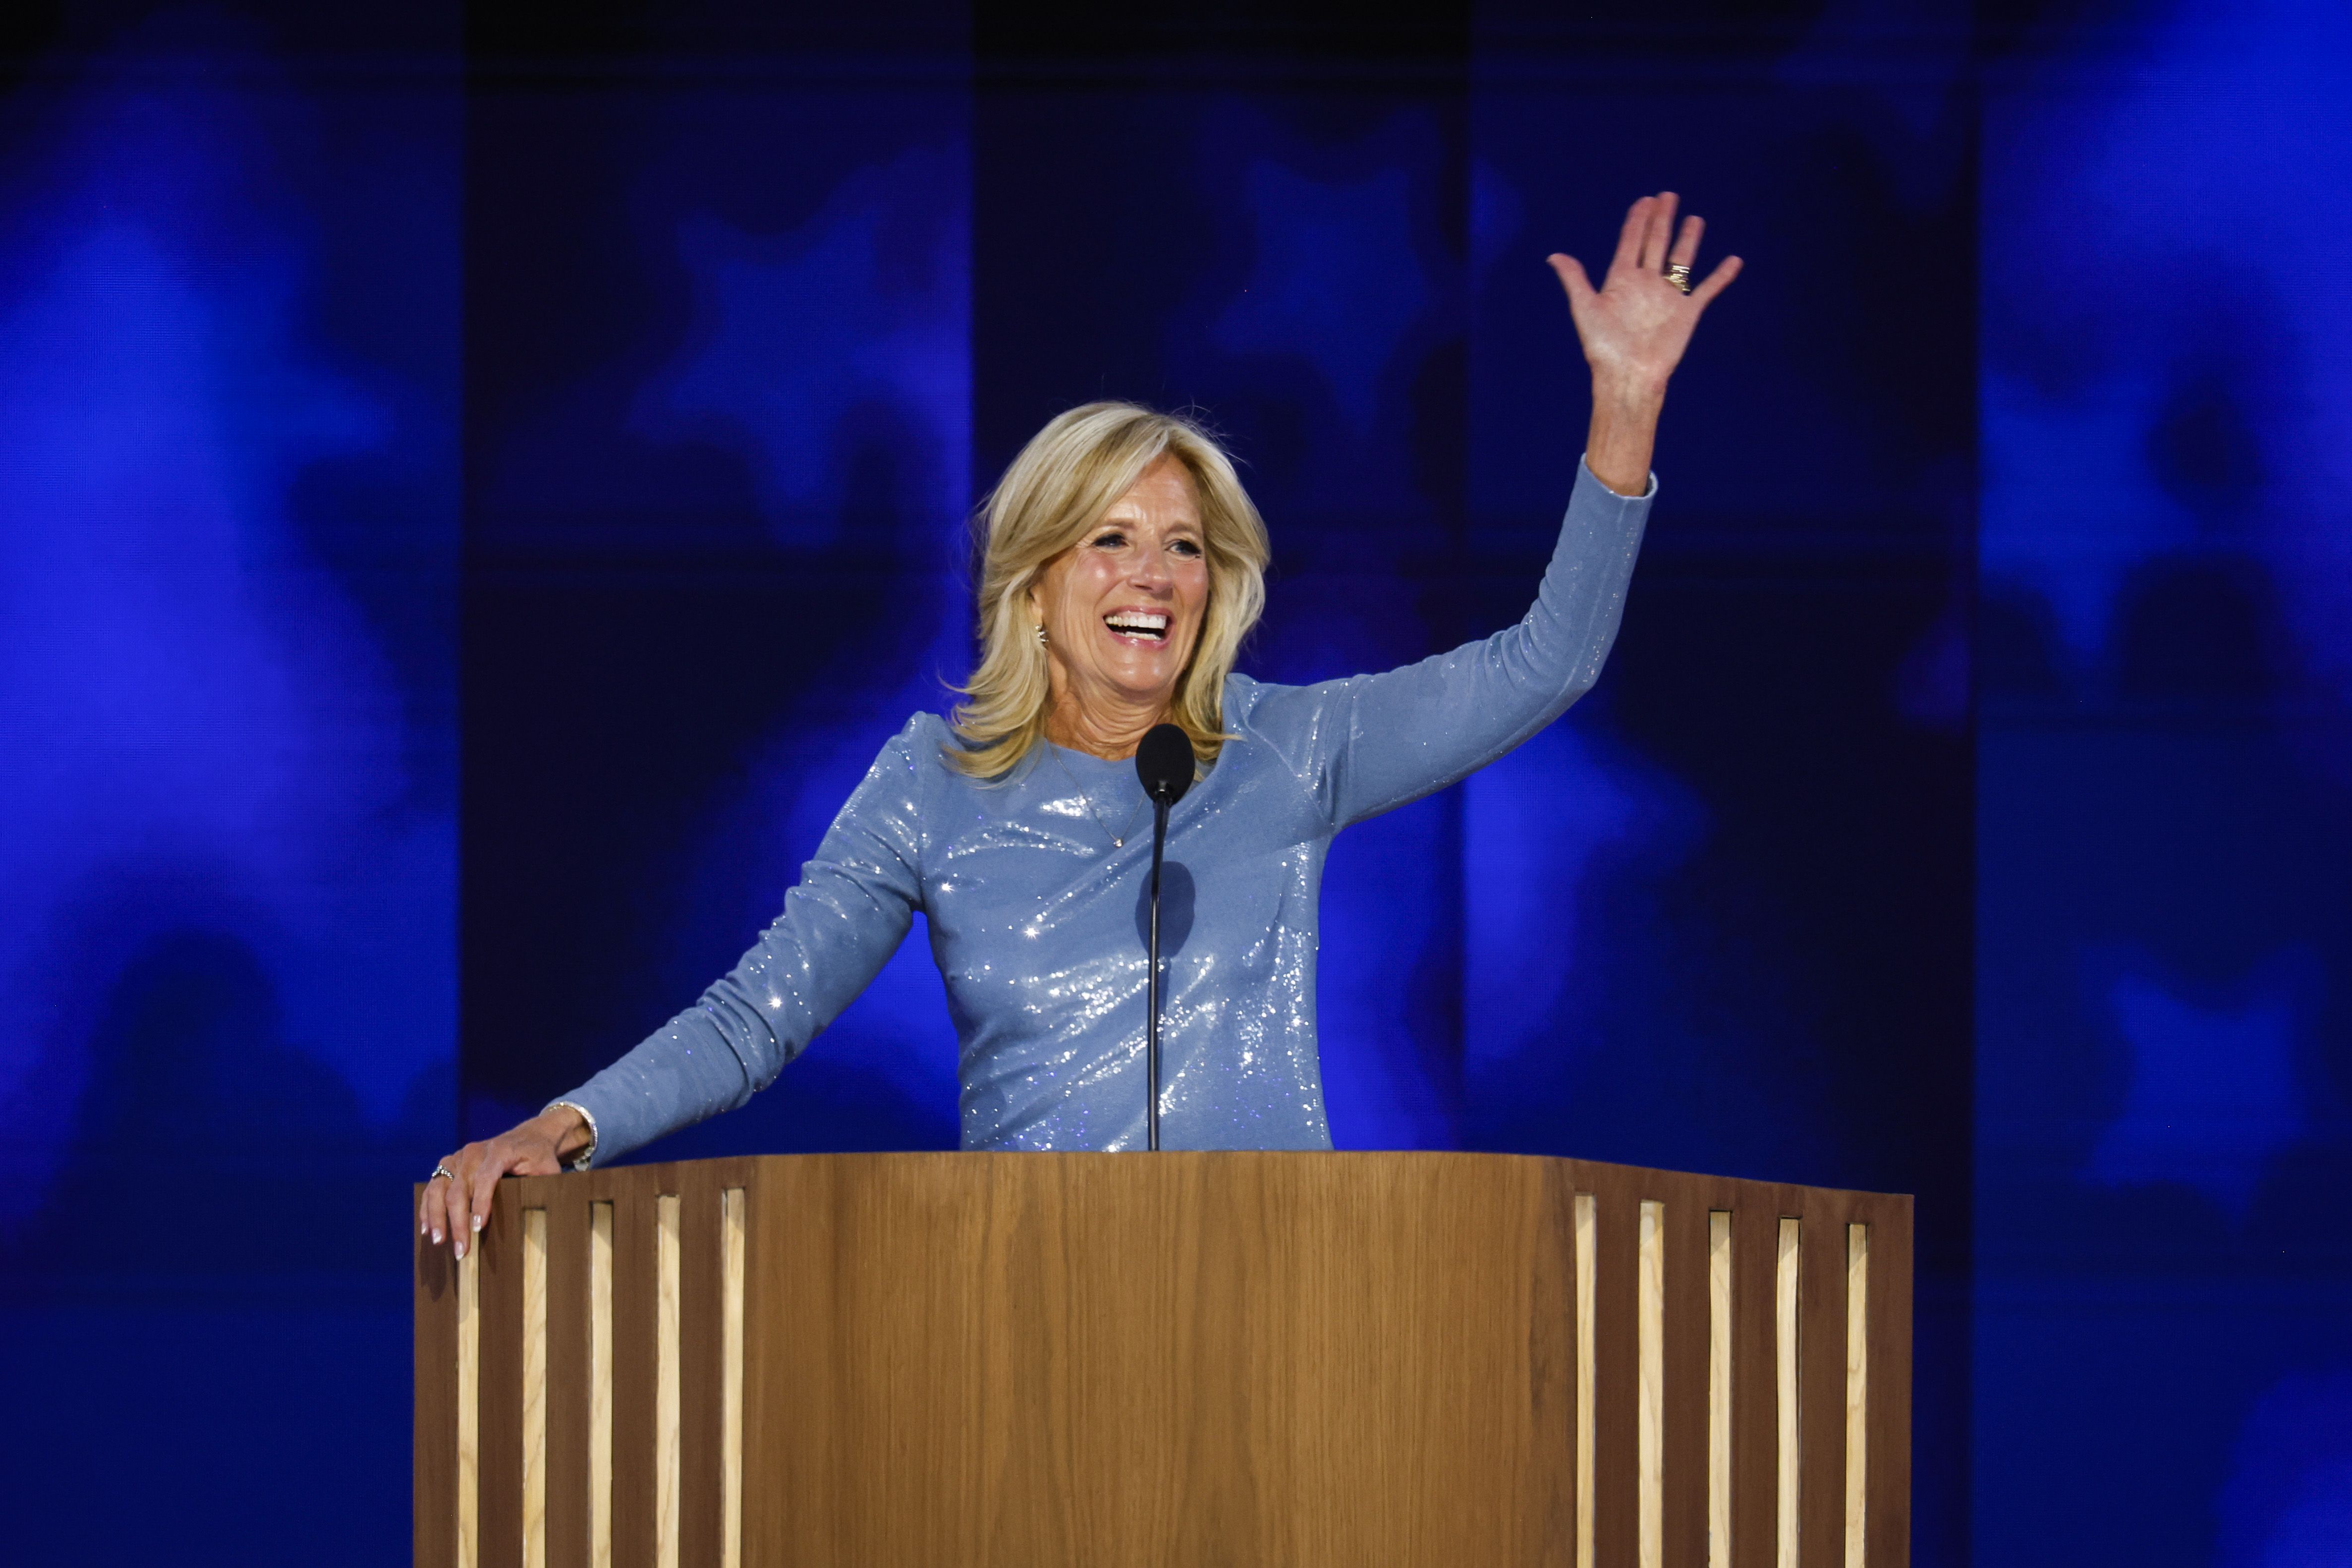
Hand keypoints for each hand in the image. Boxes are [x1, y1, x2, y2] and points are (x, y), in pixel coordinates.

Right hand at [420, 1105, 587, 1258]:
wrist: (527, 1137)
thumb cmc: (539, 1157)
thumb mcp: (548, 1168)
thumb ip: (544, 1186)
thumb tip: (542, 1214)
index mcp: (499, 1151)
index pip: (485, 1179)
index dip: (480, 1204)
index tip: (477, 1228)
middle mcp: (474, 1152)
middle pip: (458, 1189)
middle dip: (457, 1222)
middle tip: (460, 1250)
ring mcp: (458, 1157)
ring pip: (439, 1188)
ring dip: (436, 1216)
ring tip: (438, 1241)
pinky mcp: (449, 1163)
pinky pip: (432, 1186)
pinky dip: (427, 1207)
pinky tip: (426, 1228)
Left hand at [1549, 192, 1739, 493]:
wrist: (1628, 376)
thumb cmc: (1604, 348)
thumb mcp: (1585, 309)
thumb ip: (1575, 279)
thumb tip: (1554, 255)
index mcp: (1621, 280)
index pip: (1631, 242)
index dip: (1637, 221)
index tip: (1645, 200)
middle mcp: (1646, 284)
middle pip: (1655, 243)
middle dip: (1661, 219)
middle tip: (1668, 196)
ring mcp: (1667, 297)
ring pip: (1680, 260)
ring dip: (1688, 239)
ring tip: (1694, 218)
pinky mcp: (1687, 312)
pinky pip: (1707, 289)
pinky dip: (1721, 276)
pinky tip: (1734, 260)